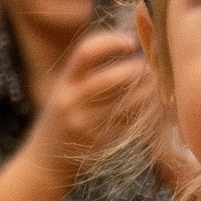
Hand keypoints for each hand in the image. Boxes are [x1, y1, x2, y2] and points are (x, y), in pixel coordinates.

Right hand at [30, 29, 150, 170]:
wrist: (46, 158)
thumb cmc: (63, 115)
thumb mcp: (65, 88)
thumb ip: (89, 69)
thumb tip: (131, 43)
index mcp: (64, 82)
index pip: (86, 52)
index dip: (111, 41)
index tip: (131, 42)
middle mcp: (72, 101)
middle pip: (111, 77)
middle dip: (137, 69)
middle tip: (150, 66)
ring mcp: (86, 124)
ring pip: (126, 102)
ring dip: (147, 90)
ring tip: (155, 82)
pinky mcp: (101, 141)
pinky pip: (130, 120)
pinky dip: (144, 109)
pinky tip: (149, 103)